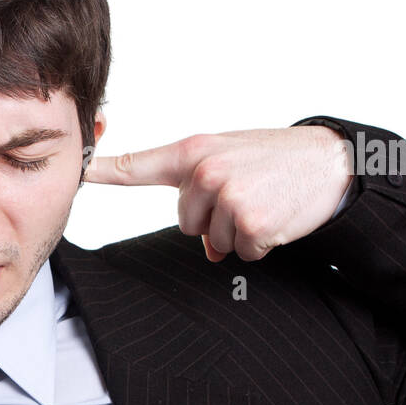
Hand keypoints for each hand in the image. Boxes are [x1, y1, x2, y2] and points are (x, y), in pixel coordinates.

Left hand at [86, 126, 353, 261]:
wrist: (331, 160)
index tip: (75, 171)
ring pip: (213, 242)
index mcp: (193, 152)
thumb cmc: (275, 159)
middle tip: (248, 192)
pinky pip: (241, 252)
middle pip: (186, 222)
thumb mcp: (229, 157)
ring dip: (240, 231)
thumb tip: (208, 249)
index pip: (136, 166)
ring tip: (264, 201)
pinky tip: (277, 215)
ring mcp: (228, 197)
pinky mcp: (251, 222)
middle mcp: (205, 171)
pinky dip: (261, 243)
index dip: (100, 171)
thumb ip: (200, 191)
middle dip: (216, 218)